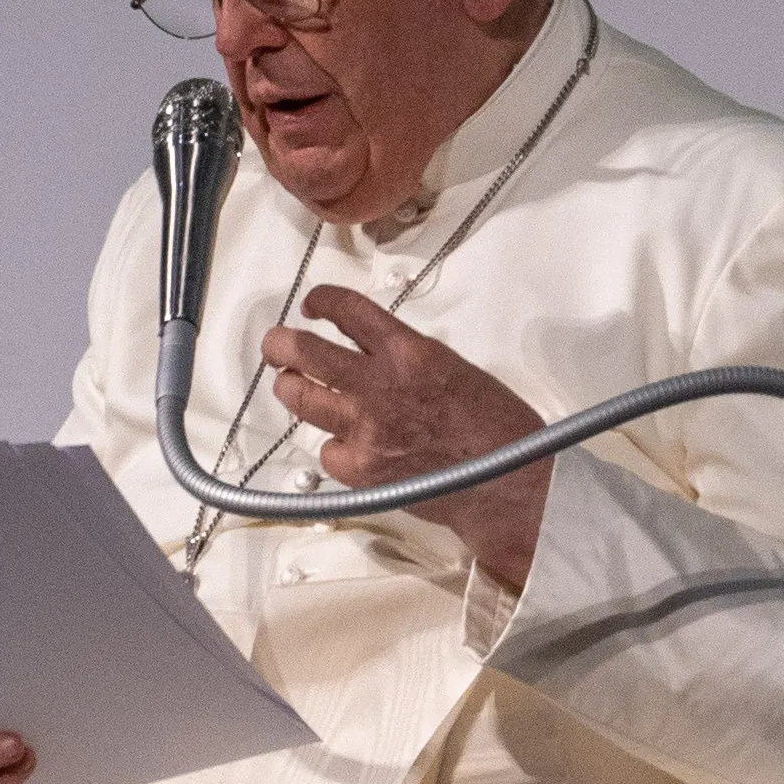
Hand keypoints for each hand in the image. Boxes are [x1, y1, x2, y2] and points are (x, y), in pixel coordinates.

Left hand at [264, 289, 550, 590]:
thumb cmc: (494, 427)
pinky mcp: (359, 469)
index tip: (313, 305)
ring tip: (292, 386)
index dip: (321, 301)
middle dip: (280, 344)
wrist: (507, 482)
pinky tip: (346, 444)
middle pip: (303, 352)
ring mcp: (364, 429)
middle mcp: (380, 386)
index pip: (347, 310)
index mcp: (409, 352)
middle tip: (277, 345)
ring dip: (291, 388)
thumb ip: (404, 357)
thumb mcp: (451, 367)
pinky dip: (331, 445)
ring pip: (299, 398)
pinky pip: (324, 450)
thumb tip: (368, 352)